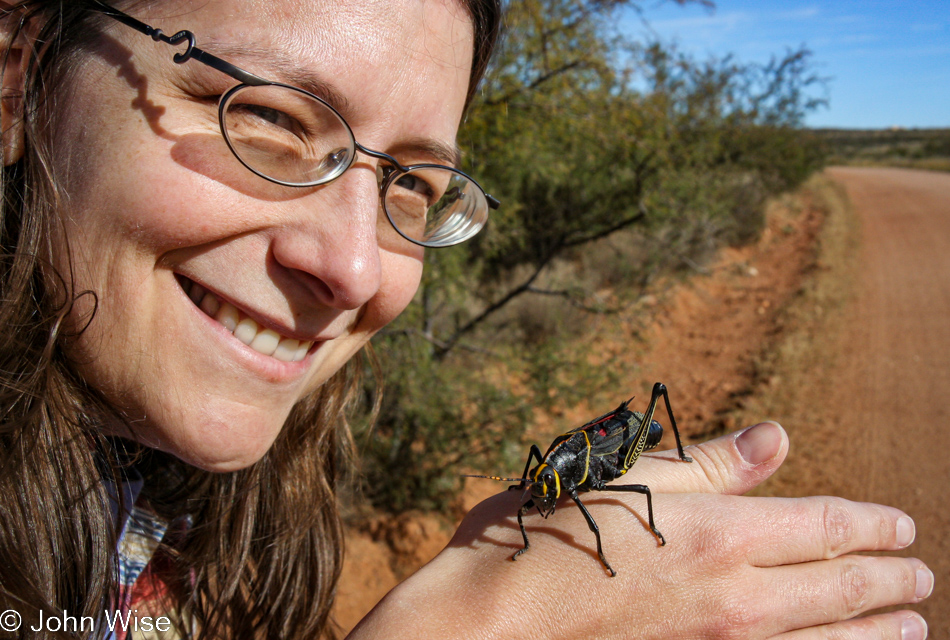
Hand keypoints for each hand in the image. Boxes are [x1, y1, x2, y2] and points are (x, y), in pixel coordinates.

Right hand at [348, 423, 932, 638]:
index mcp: (721, 533)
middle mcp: (736, 597)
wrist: (491, 625)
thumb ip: (708, 463)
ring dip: (878, 634)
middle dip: (889, 581)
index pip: (826, 527)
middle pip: (841, 588)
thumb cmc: (546, 536)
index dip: (873, 524)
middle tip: (920, 579)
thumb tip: (778, 436)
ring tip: (912, 630)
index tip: (903, 526)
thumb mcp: (624, 478)